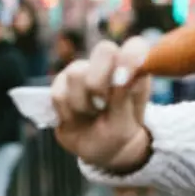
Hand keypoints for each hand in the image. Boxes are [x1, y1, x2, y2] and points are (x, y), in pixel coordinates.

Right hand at [51, 37, 151, 171]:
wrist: (101, 150)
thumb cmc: (120, 131)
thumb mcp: (126, 121)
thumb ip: (123, 97)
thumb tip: (121, 76)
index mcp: (134, 70)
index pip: (135, 45)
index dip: (131, 56)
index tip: (126, 78)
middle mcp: (109, 64)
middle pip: (104, 49)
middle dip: (101, 80)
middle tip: (103, 104)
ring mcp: (84, 71)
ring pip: (76, 74)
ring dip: (84, 104)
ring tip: (93, 115)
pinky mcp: (61, 84)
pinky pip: (58, 94)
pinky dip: (68, 113)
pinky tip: (77, 119)